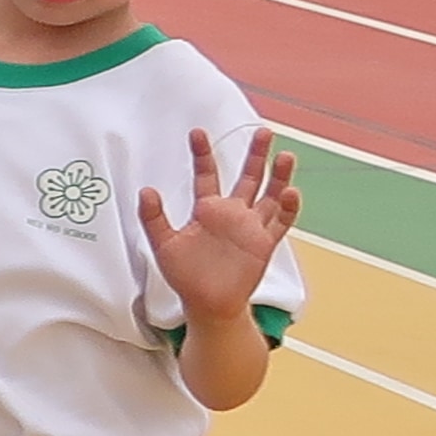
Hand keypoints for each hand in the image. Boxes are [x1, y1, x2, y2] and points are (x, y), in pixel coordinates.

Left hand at [137, 128, 300, 325]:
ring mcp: (251, 227)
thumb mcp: (163, 244)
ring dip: (279, 176)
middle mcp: (232, 214)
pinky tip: (290, 192)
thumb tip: (145, 190)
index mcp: (207, 210)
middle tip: (263, 131)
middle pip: (248, 177)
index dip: (202, 154)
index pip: (207, 175)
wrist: (208, 305)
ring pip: (270, 195)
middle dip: (256, 155)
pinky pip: (280, 222)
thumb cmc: (185, 275)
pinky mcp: (264, 244)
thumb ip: (154, 218)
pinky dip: (287, 207)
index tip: (197, 132)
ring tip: (286, 155)